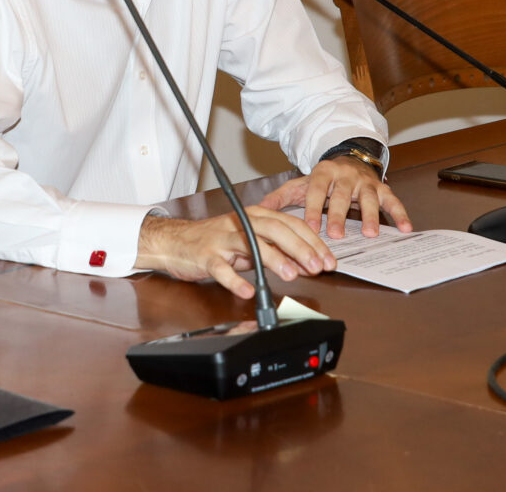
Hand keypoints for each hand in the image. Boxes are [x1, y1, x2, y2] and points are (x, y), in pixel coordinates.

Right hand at [136, 207, 336, 300]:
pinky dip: (235, 280)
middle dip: (300, 248)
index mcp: (255, 215)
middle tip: (317, 267)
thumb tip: (306, 262)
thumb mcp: (249, 240)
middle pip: (275, 229)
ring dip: (274, 259)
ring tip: (291, 275)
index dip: (312, 241)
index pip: (290, 223)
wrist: (177, 241)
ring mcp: (222, 238)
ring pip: (251, 243)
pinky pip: (221, 268)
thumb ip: (276, 248)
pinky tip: (248, 289)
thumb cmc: (216, 240)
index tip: (328, 259)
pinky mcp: (205, 255)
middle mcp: (240, 222)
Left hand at [260, 158, 412, 238]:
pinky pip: (392, 200)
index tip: (310, 227)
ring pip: (368, 197)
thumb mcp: (300, 184)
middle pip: (341, 195)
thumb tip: (257, 210)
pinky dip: (400, 213)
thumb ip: (280, 198)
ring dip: (370, 216)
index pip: (316, 190)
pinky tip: (406, 228)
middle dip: (339, 215)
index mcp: (322, 173)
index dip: (313, 208)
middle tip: (337, 235)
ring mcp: (364, 181)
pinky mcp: (381, 187)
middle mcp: (345, 175)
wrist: (347, 158)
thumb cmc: (322, 179)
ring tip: (371, 234)